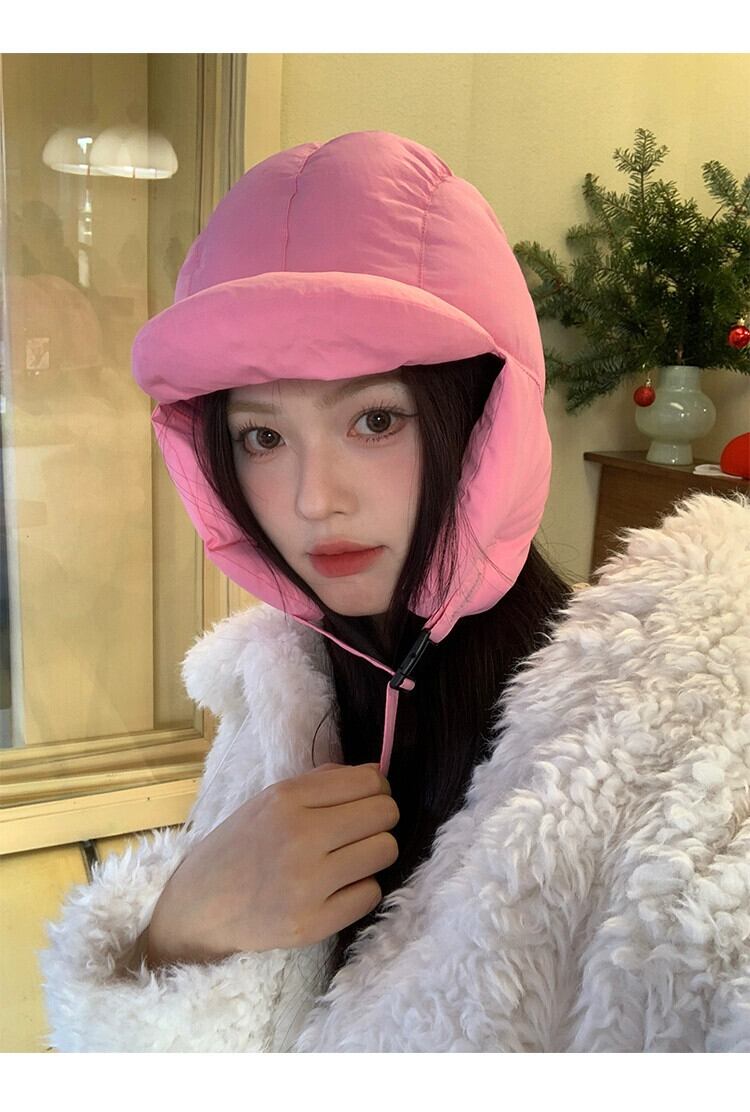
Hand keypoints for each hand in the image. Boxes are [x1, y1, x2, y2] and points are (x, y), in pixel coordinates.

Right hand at [145, 762, 398, 965]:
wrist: (200, 905)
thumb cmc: (241, 844)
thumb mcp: (270, 799)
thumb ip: (323, 781)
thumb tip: (378, 773)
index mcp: (287, 798)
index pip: (370, 781)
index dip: (378, 789)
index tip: (366, 801)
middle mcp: (300, 836)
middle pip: (385, 814)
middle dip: (380, 820)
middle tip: (359, 832)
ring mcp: (307, 883)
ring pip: (385, 852)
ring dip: (374, 854)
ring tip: (349, 859)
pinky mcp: (313, 924)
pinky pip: (371, 894)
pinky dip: (360, 889)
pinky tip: (338, 888)